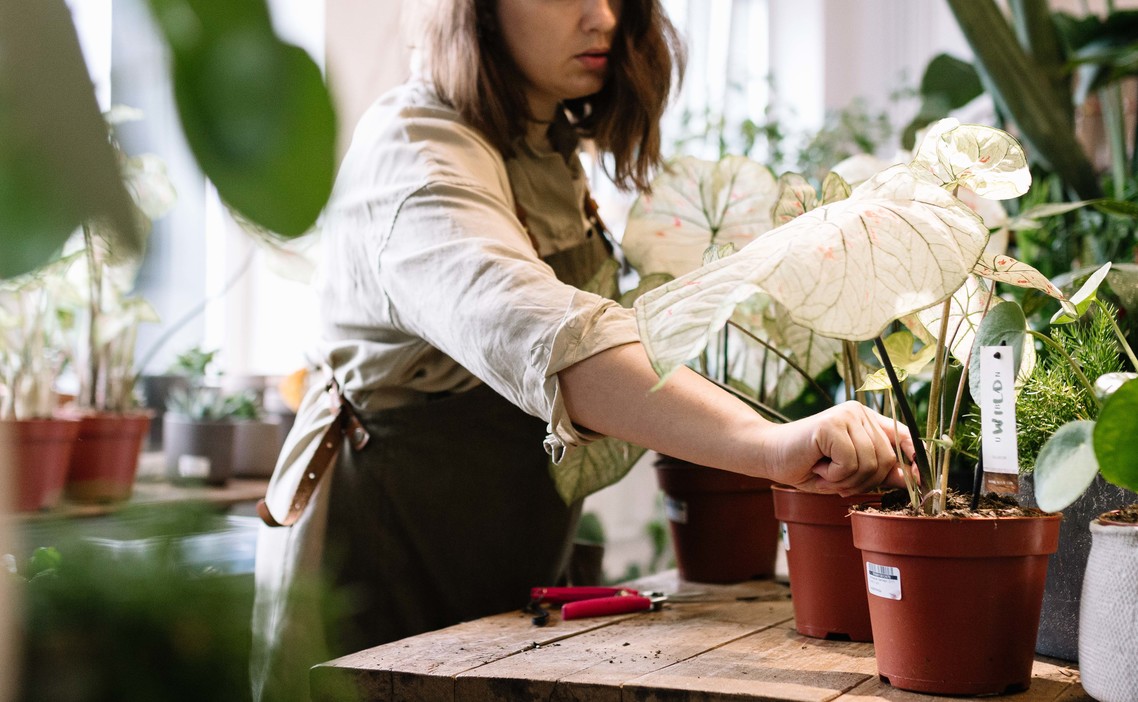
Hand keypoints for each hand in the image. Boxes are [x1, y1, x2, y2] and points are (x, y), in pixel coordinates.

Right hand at [765, 401, 914, 495]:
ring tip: (825, 472)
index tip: (919, 480)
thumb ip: (879, 471)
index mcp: (866, 420)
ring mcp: (845, 416)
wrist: (769, 456)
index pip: (904, 435)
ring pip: (869, 464)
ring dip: (846, 480)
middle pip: (887, 459)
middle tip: (837, 479)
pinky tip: (818, 467)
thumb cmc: (807, 465)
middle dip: (865, 481)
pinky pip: (849, 463)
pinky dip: (833, 476)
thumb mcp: (849, 473)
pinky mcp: (831, 425)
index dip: (915, 457)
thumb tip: (911, 479)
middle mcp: (859, 412)